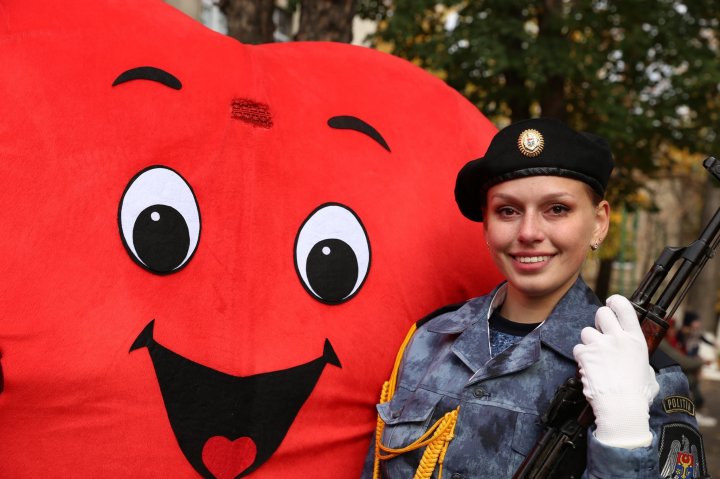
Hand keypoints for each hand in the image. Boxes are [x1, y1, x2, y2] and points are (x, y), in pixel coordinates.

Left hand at [572, 295, 659, 447]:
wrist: (621, 407)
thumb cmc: (638, 394)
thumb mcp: (648, 372)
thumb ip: (640, 360)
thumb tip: (638, 361)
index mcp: (635, 340)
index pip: (624, 308)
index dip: (615, 302)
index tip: (611, 303)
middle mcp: (617, 338)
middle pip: (601, 313)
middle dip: (599, 321)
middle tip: (601, 332)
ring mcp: (599, 345)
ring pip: (586, 332)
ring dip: (589, 342)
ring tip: (596, 357)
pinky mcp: (585, 355)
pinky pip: (578, 348)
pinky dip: (581, 357)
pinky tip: (589, 367)